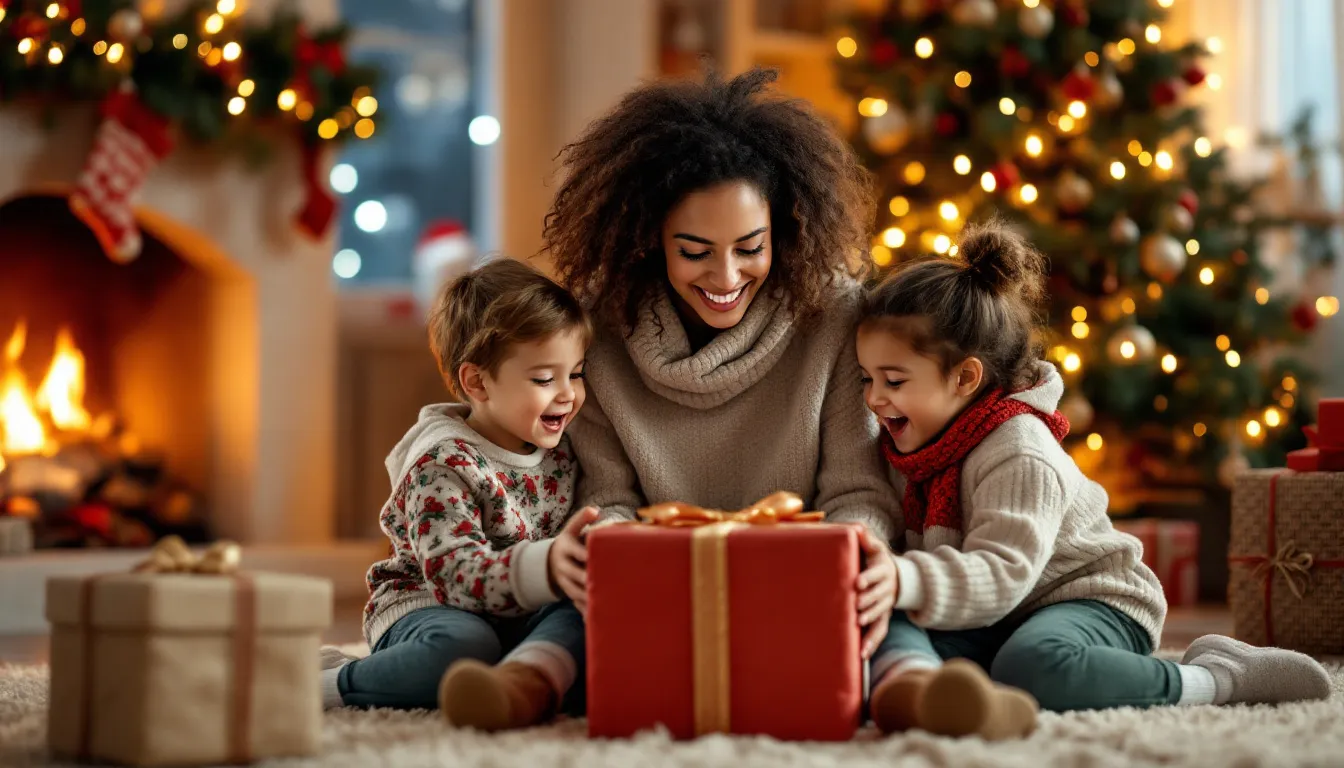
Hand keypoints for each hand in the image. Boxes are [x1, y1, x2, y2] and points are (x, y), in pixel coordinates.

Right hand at [548, 506, 597, 614]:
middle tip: (605, 582)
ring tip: (605, 601)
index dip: (587, 555)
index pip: (576, 551)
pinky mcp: (567, 592)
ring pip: (574, 591)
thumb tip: (595, 510)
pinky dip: (585, 610)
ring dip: (588, 597)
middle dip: (588, 579)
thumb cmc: (570, 541)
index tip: (599, 558)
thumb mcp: (572, 528)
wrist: (550, 560)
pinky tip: (596, 617)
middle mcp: (561, 565)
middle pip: (575, 574)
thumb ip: (582, 518)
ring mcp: (563, 581)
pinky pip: (575, 603)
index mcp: (564, 547)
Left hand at [854, 526, 897, 659]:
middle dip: (869, 602)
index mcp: (883, 570)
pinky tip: (862, 655)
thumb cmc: (876, 558)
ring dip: (871, 624)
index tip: (858, 582)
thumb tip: (857, 528)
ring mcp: (886, 605)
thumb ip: (866, 538)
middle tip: (856, 607)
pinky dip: (872, 643)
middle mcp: (887, 589)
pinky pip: (880, 632)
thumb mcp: (874, 546)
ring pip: (881, 616)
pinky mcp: (883, 618)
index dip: (868, 578)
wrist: (895, 576)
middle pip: (879, 597)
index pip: (877, 574)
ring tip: (860, 629)